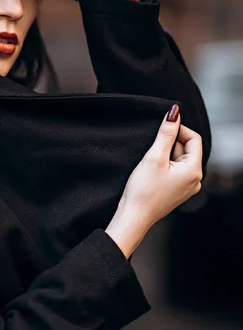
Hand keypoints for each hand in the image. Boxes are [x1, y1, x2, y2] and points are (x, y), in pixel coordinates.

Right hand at [106, 106, 202, 258]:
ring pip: (179, 158)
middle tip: (151, 151)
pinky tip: (151, 172)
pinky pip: (175, 170)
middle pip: (186, 148)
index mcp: (194, 170)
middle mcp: (195, 180)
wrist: (133, 217)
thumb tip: (174, 113)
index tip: (161, 130)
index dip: (178, 129)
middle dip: (169, 144)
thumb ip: (166, 133)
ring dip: (165, 155)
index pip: (193, 138)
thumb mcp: (154, 156)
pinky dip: (164, 165)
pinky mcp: (177, 191)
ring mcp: (187, 187)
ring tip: (150, 164)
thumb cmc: (142, 191)